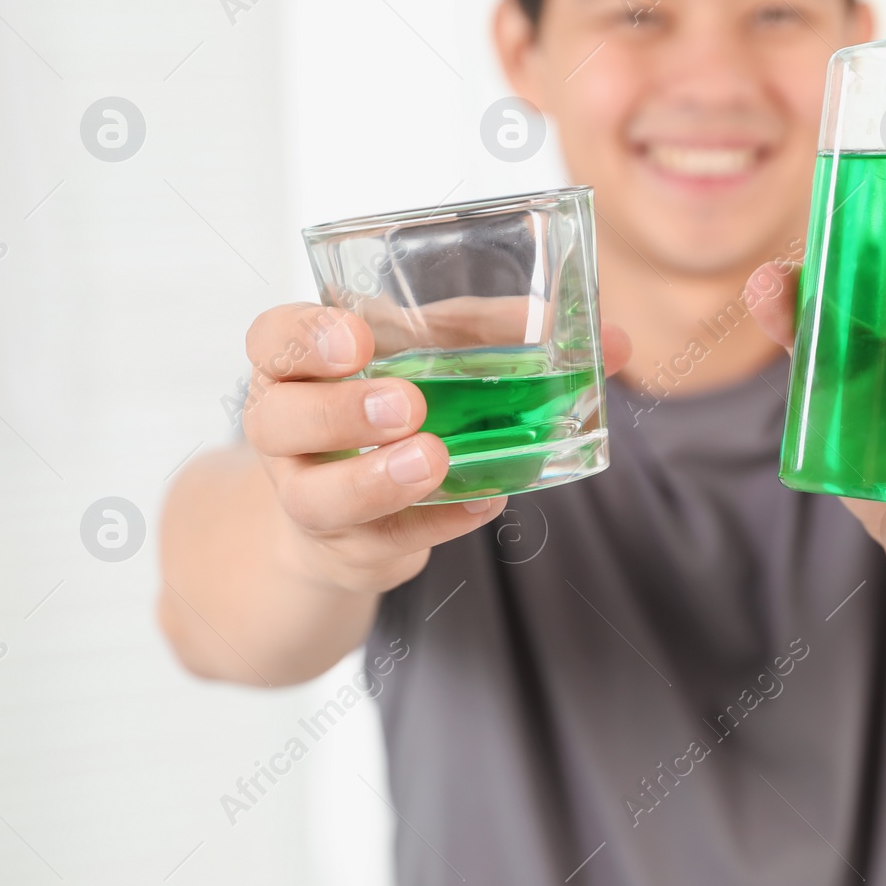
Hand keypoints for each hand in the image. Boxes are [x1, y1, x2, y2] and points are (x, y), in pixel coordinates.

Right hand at [240, 302, 632, 593]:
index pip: (270, 339)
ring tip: (434, 459)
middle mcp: (286, 431)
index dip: (303, 338)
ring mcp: (308, 496)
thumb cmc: (398, 398)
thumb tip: (616, 341)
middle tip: (407, 404)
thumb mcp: (440, 352)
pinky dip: (437, 524)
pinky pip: (383, 543)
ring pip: (317, 497)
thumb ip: (510, 335)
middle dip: (341, 412)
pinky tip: (482, 504)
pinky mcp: (347, 550)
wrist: (356, 505)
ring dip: (377, 480)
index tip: (357, 339)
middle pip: (278, 419)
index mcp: (299, 364)